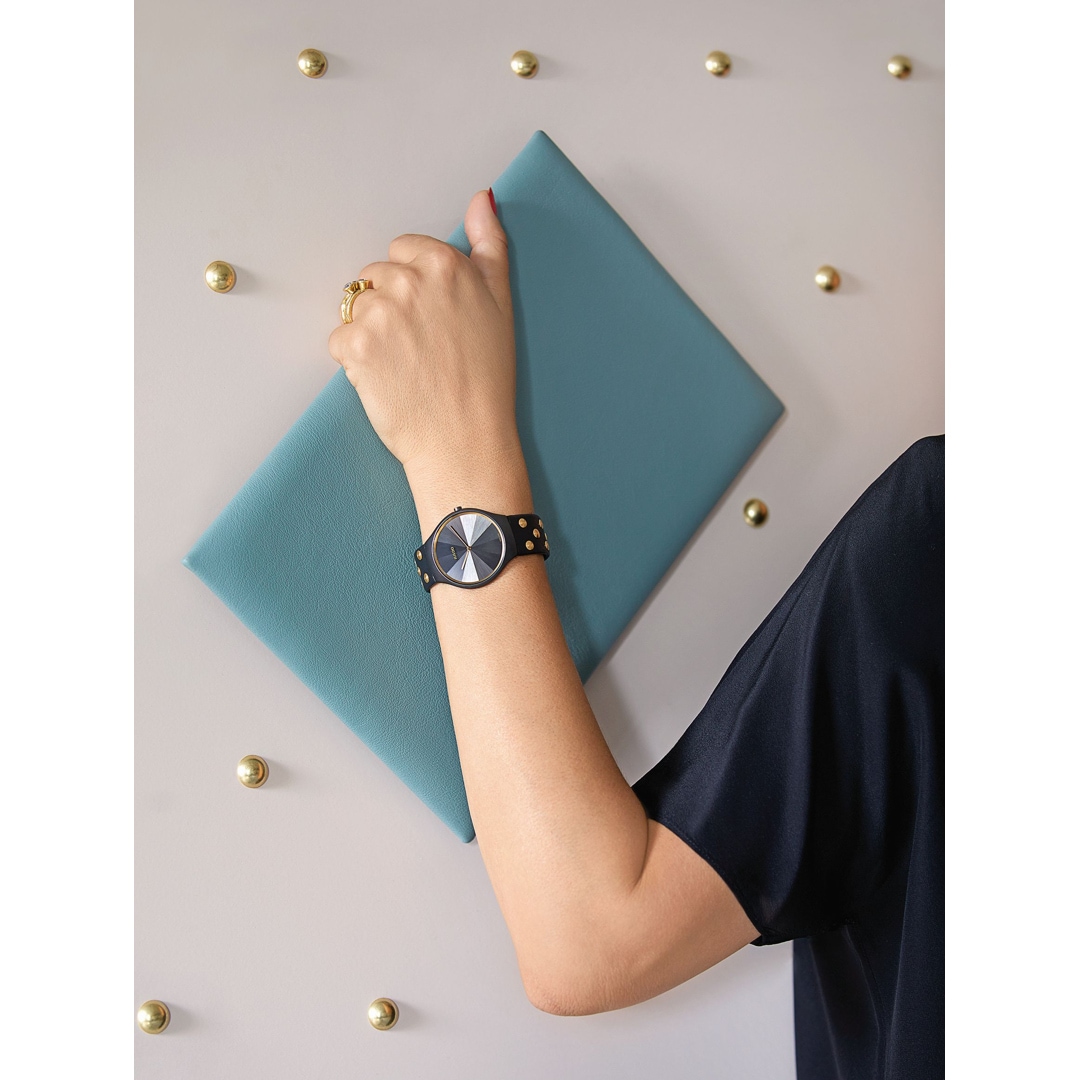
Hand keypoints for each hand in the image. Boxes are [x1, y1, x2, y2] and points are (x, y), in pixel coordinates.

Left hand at [328, 189, 520, 483]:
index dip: (414, 285)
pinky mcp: (355, 345)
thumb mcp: (500, 303)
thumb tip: (482, 198)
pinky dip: (355, 361)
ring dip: (371, 333)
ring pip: (356, 308)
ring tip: (403, 365)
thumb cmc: (486, 379)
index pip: (403, 250)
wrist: (465, 439)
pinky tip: (386, 379)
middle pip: (375, 278)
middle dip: (390, 307)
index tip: (431, 317)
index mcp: (445, 264)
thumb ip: (489, 244)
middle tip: (420, 348)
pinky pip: (339, 340)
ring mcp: (379, 313)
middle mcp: (409, 281)